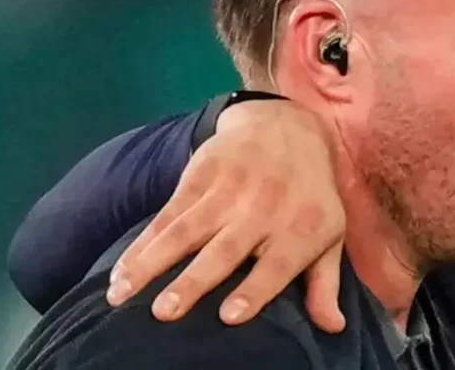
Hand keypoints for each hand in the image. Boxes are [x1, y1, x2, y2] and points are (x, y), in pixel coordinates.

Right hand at [105, 99, 347, 331]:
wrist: (284, 127)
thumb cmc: (309, 195)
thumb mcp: (329, 234)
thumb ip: (325, 283)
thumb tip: (333, 328)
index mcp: (300, 229)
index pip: (276, 264)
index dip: (254, 289)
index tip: (229, 316)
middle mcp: (262, 211)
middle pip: (224, 251)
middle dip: (193, 281)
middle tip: (164, 312)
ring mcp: (228, 192)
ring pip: (184, 232)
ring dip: (150, 263)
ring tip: (121, 295)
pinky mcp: (200, 177)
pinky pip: (166, 214)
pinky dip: (141, 243)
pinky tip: (122, 270)